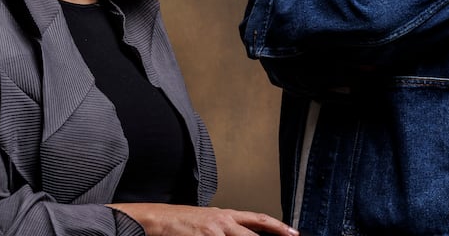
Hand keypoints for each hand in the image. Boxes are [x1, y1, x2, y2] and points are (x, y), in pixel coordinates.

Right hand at [109, 203, 297, 235]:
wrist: (155, 220)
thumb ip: (225, 228)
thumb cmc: (178, 222)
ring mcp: (213, 233)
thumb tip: (241, 233)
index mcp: (225, 215)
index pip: (259, 220)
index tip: (293, 234)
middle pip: (253, 235)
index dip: (278, 227)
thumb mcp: (206, 220)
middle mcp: (222, 223)